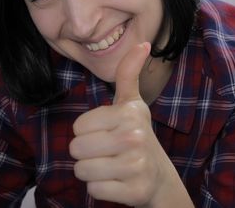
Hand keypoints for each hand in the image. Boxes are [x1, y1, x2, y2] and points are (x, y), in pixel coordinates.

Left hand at [69, 43, 186, 206]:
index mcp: (129, 114)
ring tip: (110, 166)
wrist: (158, 176)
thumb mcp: (132, 103)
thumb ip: (129, 72)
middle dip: (86, 154)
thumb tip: (143, 43)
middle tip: (106, 153)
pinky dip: (100, 189)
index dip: (87, 132)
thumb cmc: (136, 135)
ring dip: (91, 172)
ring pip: (82, 171)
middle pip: (76, 149)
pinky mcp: (134, 191)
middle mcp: (134, 138)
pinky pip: (93, 190)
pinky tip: (116, 182)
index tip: (105, 133)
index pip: (78, 126)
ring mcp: (136, 166)